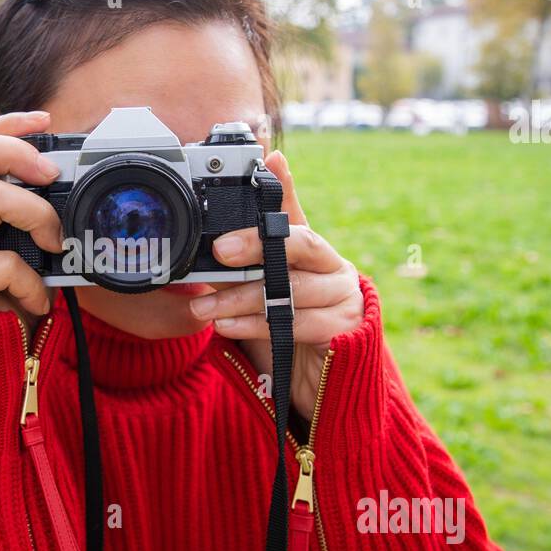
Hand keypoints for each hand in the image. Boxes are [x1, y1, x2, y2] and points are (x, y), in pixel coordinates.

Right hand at [0, 111, 63, 329]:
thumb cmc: (12, 295)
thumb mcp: (29, 245)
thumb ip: (37, 214)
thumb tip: (77, 183)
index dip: (5, 124)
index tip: (46, 120)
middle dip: (12, 150)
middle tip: (50, 173)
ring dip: (37, 216)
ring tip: (55, 245)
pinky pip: (1, 263)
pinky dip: (31, 281)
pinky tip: (37, 301)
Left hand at [189, 150, 362, 421]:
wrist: (317, 388)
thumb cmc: (285, 335)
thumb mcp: (259, 295)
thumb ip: (241, 266)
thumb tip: (209, 237)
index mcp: (314, 252)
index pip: (295, 213)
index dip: (284, 186)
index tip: (267, 162)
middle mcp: (335, 267)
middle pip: (298, 246)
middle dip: (255, 245)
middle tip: (218, 251)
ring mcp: (345, 297)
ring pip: (291, 289)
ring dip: (241, 298)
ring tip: (203, 307)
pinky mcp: (346, 328)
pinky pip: (296, 323)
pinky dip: (255, 325)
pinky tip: (225, 326)